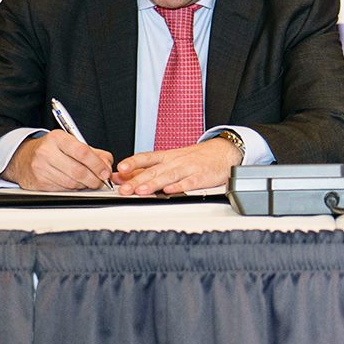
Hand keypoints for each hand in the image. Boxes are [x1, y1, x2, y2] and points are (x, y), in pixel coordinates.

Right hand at [2, 130, 113, 190]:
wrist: (22, 157)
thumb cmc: (51, 149)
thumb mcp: (71, 143)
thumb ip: (93, 152)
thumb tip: (107, 165)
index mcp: (57, 138)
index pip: (82, 152)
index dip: (97, 164)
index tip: (105, 172)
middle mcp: (46, 152)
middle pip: (78, 171)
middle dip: (94, 179)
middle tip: (101, 181)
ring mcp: (40, 168)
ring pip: (71, 183)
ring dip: (85, 185)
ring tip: (89, 182)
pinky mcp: (37, 183)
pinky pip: (62, 189)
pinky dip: (73, 189)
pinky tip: (75, 184)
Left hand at [113, 137, 242, 194]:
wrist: (223, 152)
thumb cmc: (195, 158)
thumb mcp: (170, 159)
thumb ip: (145, 168)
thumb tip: (120, 176)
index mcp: (167, 156)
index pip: (147, 157)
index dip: (133, 163)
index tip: (121, 169)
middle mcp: (176, 161)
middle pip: (155, 170)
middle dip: (138, 180)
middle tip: (124, 189)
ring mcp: (189, 168)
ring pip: (169, 176)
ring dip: (154, 183)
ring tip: (141, 191)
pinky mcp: (202, 176)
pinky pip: (190, 182)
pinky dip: (180, 187)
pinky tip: (170, 191)